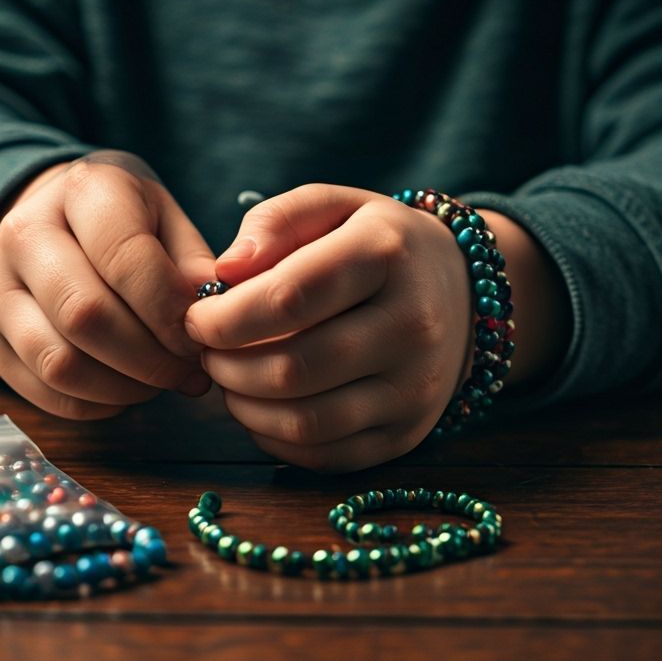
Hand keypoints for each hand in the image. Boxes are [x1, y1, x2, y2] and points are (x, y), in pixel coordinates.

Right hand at [0, 150, 213, 419]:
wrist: (60, 221)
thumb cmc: (130, 223)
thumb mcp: (170, 219)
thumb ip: (193, 264)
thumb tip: (208, 315)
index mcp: (83, 189)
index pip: (124, 259)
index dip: (169, 312)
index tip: (200, 338)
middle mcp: (24, 233)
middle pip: (85, 315)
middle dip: (150, 358)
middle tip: (186, 371)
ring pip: (60, 362)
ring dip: (123, 388)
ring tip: (159, 382)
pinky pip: (45, 391)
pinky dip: (96, 405)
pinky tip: (125, 389)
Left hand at [183, 184, 474, 470]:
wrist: (464, 295)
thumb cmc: (378, 246)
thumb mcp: (335, 206)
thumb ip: (276, 222)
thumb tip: (226, 270)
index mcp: (388, 255)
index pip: (289, 299)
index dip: (225, 317)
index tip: (197, 318)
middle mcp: (412, 325)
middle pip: (293, 368)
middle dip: (227, 365)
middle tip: (207, 352)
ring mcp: (415, 388)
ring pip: (305, 421)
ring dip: (245, 406)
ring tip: (229, 379)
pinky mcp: (406, 433)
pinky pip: (323, 454)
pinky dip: (274, 437)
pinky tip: (261, 408)